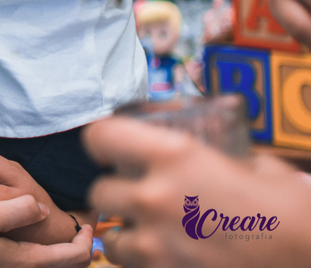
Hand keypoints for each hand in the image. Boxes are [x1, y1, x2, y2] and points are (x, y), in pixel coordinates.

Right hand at [0, 195, 92, 267]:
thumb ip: (18, 208)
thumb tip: (42, 207)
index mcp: (25, 260)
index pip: (74, 257)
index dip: (86, 239)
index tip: (87, 222)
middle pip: (62, 264)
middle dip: (72, 246)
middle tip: (73, 225)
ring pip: (42, 263)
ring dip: (51, 248)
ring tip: (44, 224)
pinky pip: (23, 263)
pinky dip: (29, 251)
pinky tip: (12, 234)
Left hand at [84, 117, 310, 267]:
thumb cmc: (293, 210)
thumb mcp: (253, 165)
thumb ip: (214, 157)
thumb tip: (200, 154)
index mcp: (175, 156)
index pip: (100, 136)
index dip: (103, 142)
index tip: (112, 150)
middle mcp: (155, 197)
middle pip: (100, 191)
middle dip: (118, 194)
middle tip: (142, 198)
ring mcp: (158, 245)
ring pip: (112, 239)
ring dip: (128, 235)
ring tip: (153, 234)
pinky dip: (147, 263)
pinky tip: (170, 257)